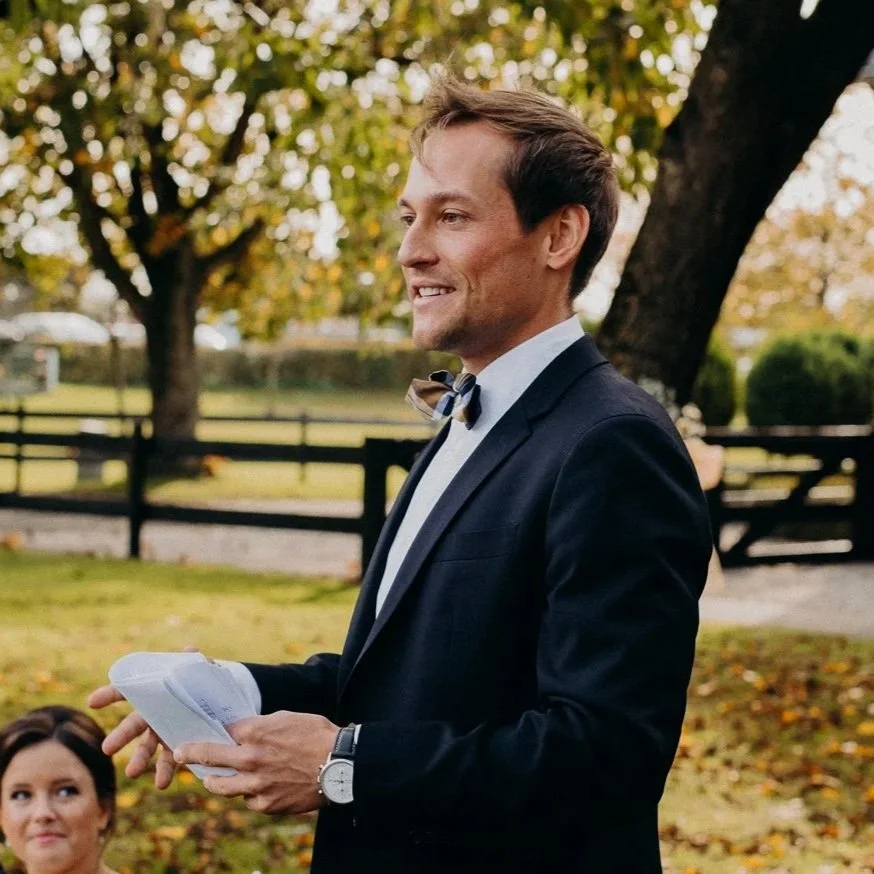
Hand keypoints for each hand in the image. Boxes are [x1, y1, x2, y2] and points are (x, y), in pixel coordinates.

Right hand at [87, 644, 199, 788]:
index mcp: (154, 695)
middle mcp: (153, 716)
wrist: (220, 704)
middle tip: (107, 749)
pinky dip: (165, 772)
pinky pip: (169, 761)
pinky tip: (162, 783)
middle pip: (132, 725)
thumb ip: (192, 663)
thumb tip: (190, 648)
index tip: (92, 701)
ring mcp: (163, 733)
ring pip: (147, 748)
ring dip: (139, 761)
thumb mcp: (198, 672)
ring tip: (132, 773)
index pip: (127, 691)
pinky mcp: (177, 747)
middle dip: (120, 737)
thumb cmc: (201, 685)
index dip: (110, 694)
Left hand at [174, 711, 338, 814]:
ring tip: (210, 780)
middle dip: (190, 755)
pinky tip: (256, 789)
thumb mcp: (286, 718)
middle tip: (179, 754)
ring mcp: (256, 785)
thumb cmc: (316, 734)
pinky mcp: (266, 804)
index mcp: (254, 732)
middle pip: (209, 757)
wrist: (339, 763)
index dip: (210, 731)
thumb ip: (260, 725)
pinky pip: (248, 801)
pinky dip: (249, 795)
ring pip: (220, 787)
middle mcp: (249, 759)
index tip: (197, 733)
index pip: (221, 732)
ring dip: (213, 782)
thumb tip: (243, 731)